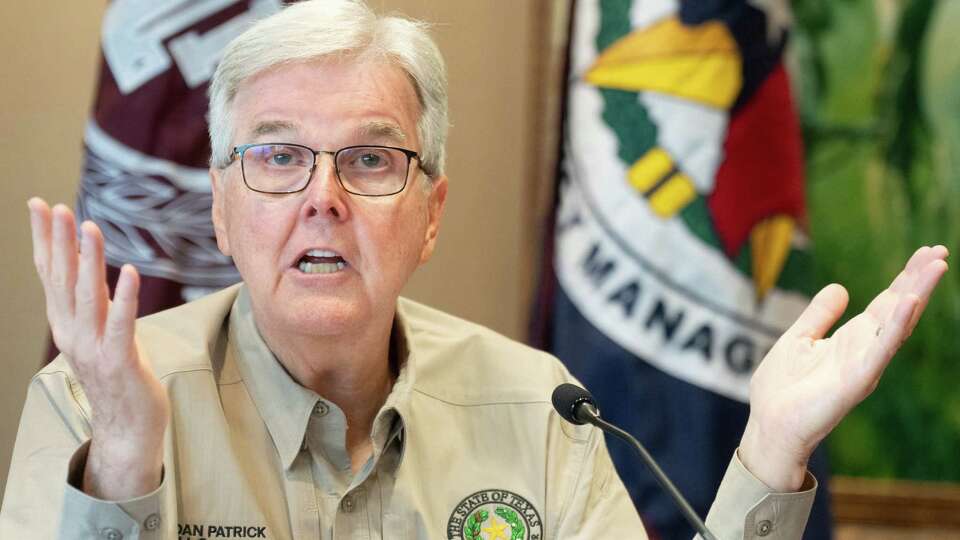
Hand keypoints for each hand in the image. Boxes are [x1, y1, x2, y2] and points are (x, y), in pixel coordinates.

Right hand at [28, 198, 168, 499]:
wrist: (127, 429)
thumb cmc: (119, 378)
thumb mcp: (99, 333)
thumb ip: (92, 304)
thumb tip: (89, 268)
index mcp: (66, 324)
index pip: (50, 274)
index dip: (44, 239)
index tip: (39, 205)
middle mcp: (73, 333)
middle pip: (62, 280)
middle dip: (58, 241)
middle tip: (54, 206)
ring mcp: (94, 348)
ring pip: (88, 297)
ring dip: (88, 260)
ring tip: (89, 227)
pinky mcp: (120, 360)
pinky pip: (121, 324)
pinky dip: (124, 298)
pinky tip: (129, 272)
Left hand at [739, 245, 948, 491]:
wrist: (769, 425)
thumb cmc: (781, 389)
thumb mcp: (799, 339)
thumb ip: (820, 315)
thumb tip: (840, 287)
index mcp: (851, 340)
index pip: (885, 303)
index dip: (904, 278)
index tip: (925, 252)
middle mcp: (864, 350)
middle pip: (898, 309)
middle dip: (918, 280)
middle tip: (940, 251)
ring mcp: (864, 365)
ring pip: (897, 324)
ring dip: (916, 294)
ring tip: (937, 267)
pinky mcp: (856, 380)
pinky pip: (880, 349)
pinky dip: (896, 325)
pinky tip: (910, 302)